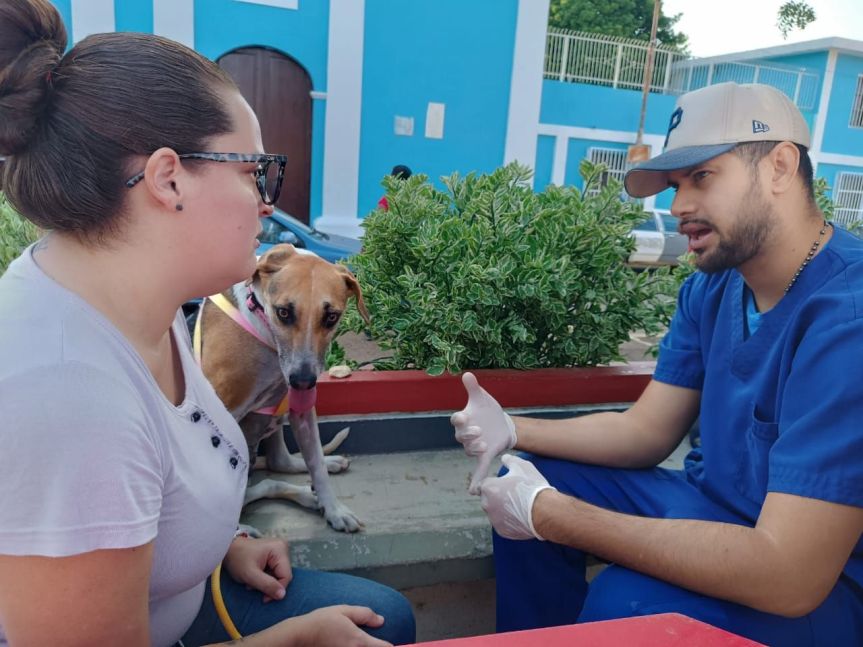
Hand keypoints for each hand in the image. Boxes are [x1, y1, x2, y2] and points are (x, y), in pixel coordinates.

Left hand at [223, 536, 291, 602]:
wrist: (227, 549)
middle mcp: (282, 548)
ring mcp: (278, 551)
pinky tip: (254, 577)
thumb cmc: (237, 559)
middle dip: (269, 585)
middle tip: (253, 586)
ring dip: (265, 583)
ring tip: (251, 582)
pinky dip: (264, 578)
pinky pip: (274, 572)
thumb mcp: (250, 575)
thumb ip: (267, 585)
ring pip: (278, 575)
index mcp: (279, 549)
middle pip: (283, 575)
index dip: (277, 589)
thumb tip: (282, 595)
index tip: (264, 598)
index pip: (286, 576)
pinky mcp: (274, 555)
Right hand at [269, 605, 391, 646]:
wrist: (300, 636)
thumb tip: (381, 620)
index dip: (391, 646)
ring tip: (364, 643)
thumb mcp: (344, 610)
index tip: (393, 644)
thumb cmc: (321, 621)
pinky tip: (352, 645)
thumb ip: (365, 614)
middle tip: (378, 643)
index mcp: (360, 641)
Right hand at [451, 372, 516, 493]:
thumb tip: (467, 374)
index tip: (464, 416)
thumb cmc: (487, 410)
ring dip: (475, 449)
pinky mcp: (484, 455)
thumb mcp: (482, 397)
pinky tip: (474, 491)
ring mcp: (475, 446)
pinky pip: (478, 469)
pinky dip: (476, 480)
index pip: (456, 420)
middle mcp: (466, 434)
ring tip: (484, 444)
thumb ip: (473, 387)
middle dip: (469, 435)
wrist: (501, 423)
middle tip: (479, 431)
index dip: (460, 420)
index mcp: (464, 420)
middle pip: (462, 437)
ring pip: (470, 450)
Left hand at [479, 454, 555, 540]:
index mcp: (488, 488)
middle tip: (514, 494)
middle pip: (488, 498)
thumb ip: (509, 460)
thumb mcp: (522, 466)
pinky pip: (502, 523)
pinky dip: (509, 520)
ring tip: (519, 505)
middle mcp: (486, 505)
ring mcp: (494, 520)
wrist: (545, 511)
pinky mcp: (502, 531)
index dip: (495, 482)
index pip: (484, 483)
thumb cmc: (532, 487)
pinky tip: (521, 516)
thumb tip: (504, 459)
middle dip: (497, 496)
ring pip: (495, 512)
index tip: (505, 484)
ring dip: (502, 508)